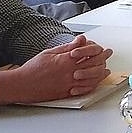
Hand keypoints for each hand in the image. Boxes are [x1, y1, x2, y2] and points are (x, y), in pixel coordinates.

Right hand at [0, 35, 114, 103]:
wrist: (23, 84)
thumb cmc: (33, 68)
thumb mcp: (50, 52)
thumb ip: (67, 47)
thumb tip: (81, 39)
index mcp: (65, 60)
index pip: (88, 53)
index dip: (98, 50)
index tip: (103, 48)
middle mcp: (70, 72)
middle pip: (93, 64)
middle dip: (103, 58)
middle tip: (108, 55)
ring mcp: (70, 83)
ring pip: (92, 78)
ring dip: (101, 73)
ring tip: (106, 69)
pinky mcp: (67, 93)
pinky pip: (85, 89)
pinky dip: (93, 85)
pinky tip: (97, 82)